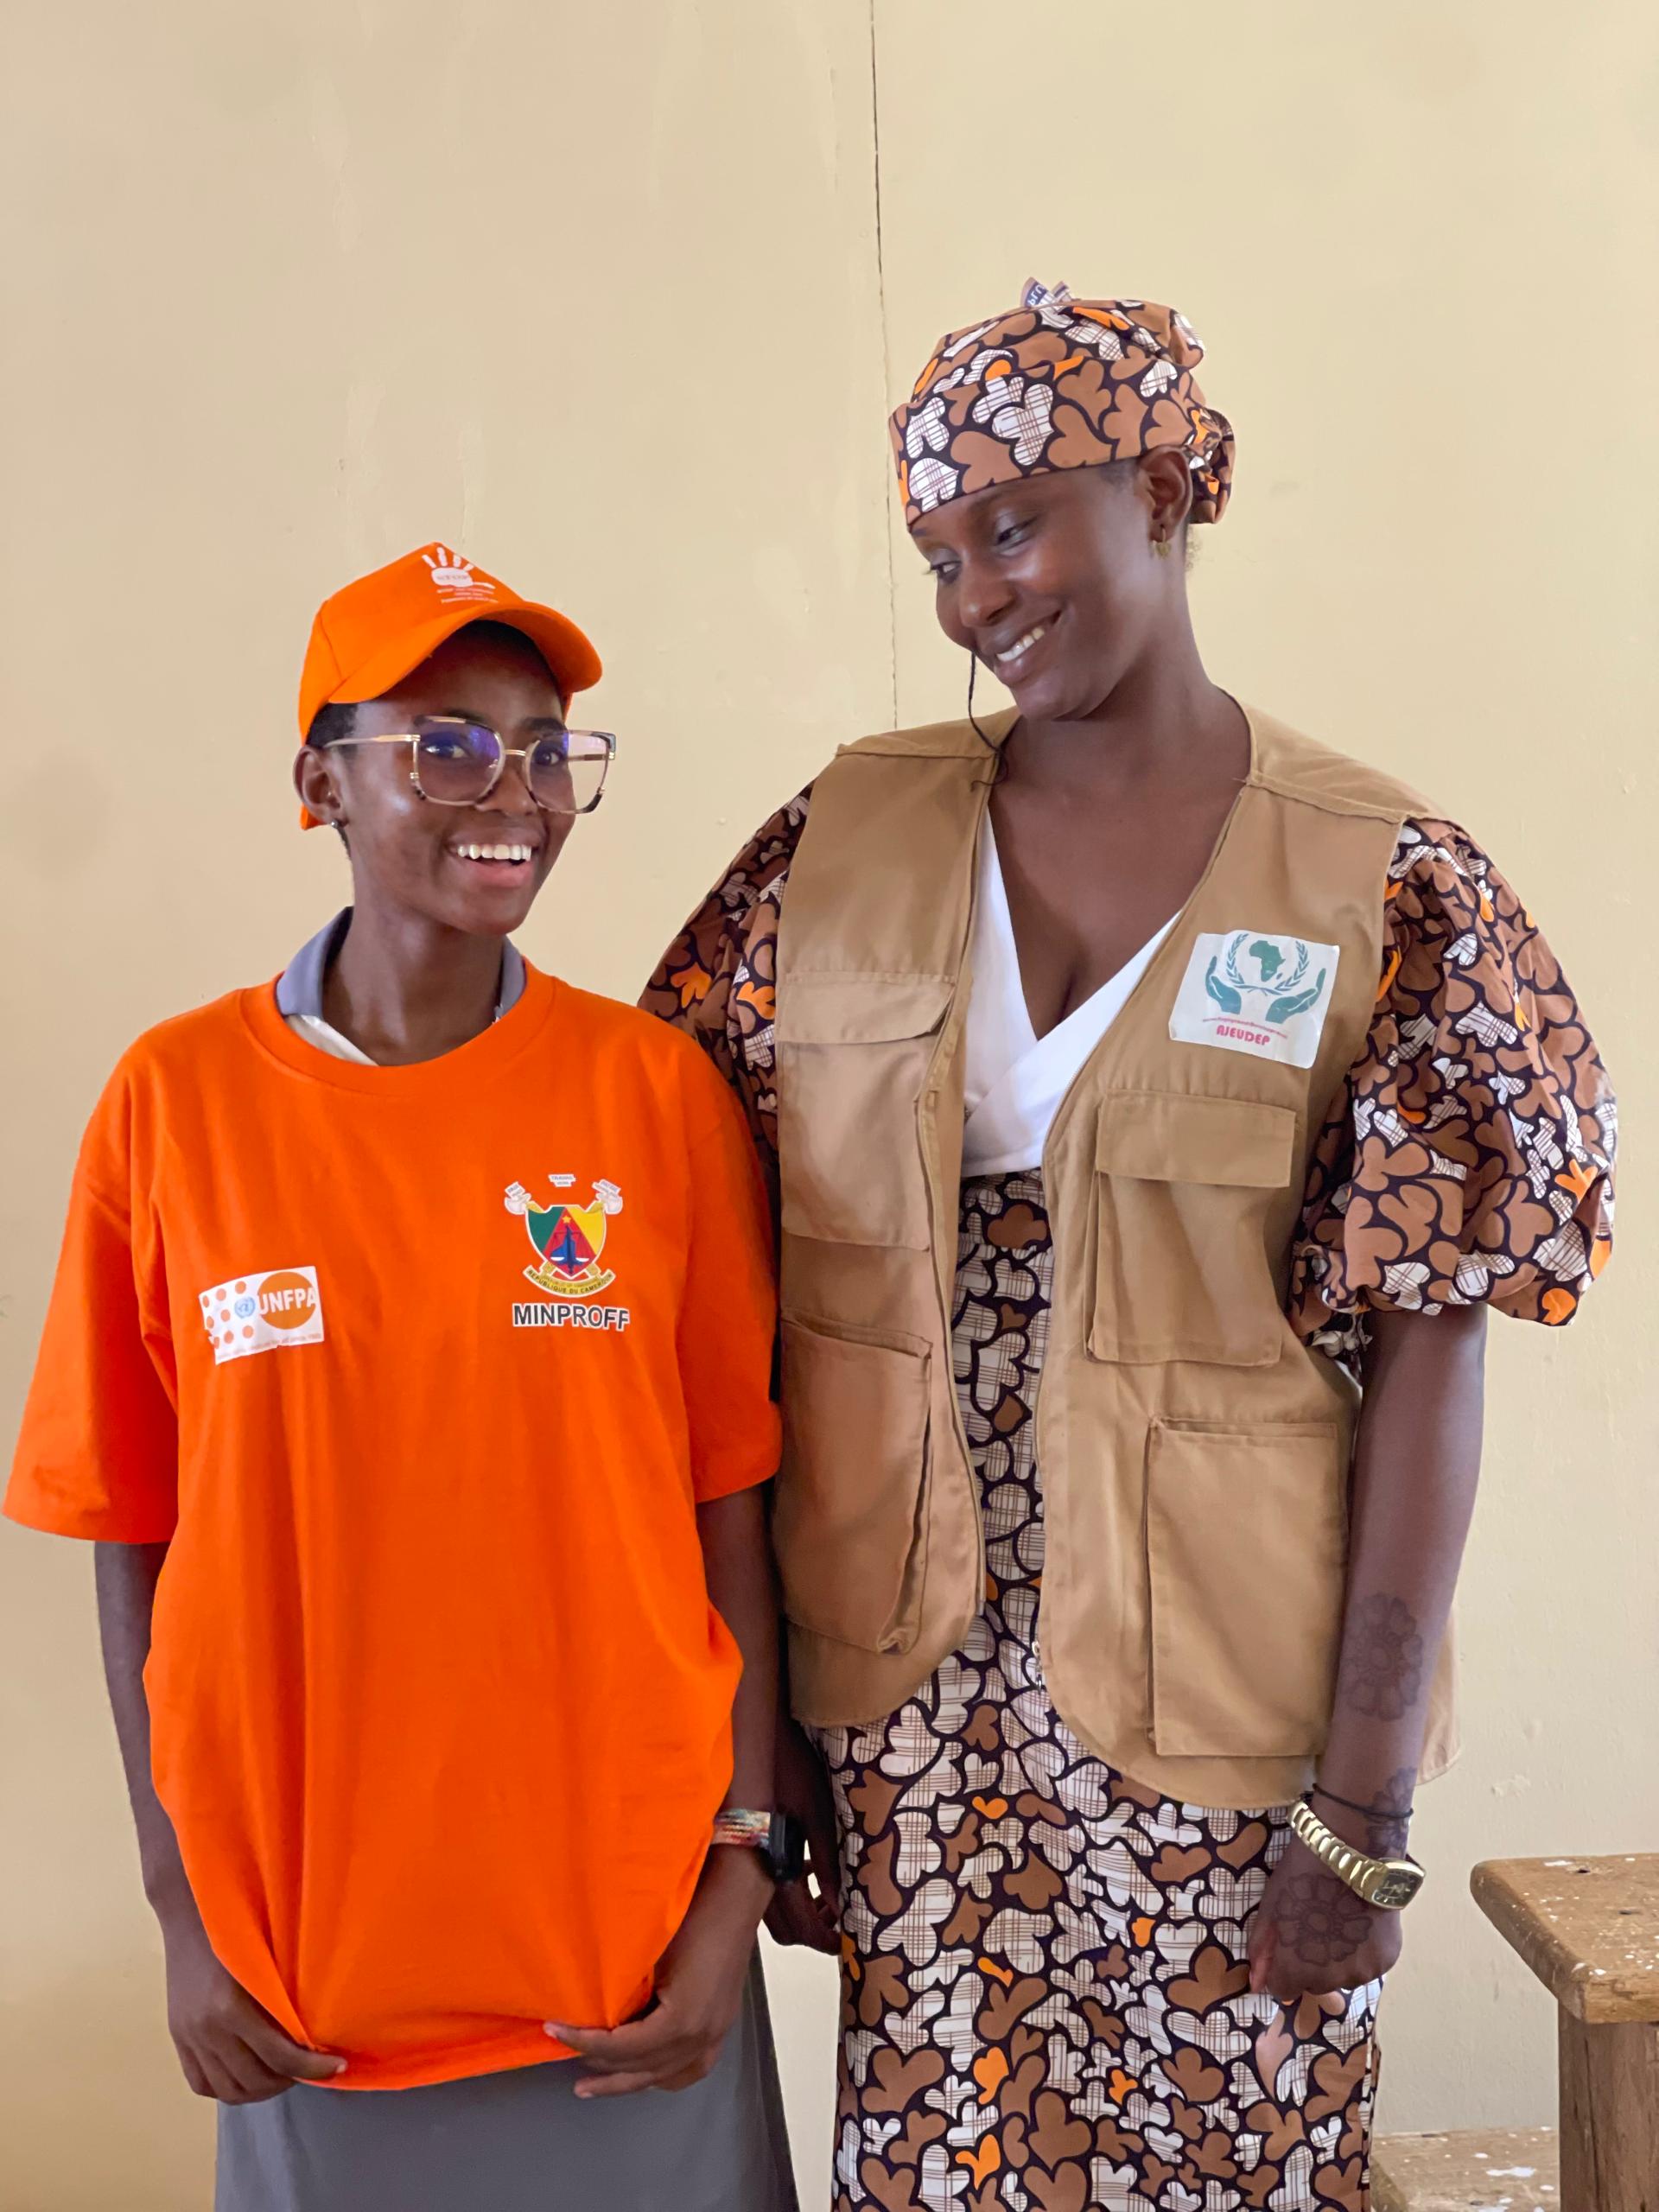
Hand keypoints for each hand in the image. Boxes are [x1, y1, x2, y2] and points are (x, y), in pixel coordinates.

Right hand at [161, 1906, 344, 2103]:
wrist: (190, 1915)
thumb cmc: (241, 1927)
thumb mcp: (268, 1961)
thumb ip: (285, 2000)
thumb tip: (318, 2034)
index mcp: (232, 2009)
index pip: (280, 2058)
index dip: (312, 2069)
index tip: (337, 2066)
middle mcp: (208, 2031)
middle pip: (255, 2081)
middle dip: (289, 2081)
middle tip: (310, 2068)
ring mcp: (189, 2038)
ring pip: (228, 2090)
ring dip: (261, 2090)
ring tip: (283, 2074)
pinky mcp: (178, 2039)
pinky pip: (202, 2084)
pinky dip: (229, 2088)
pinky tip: (250, 2075)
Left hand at [547, 1847, 770, 2096]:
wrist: (737, 1895)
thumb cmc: (694, 1914)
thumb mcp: (651, 1952)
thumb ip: (624, 1988)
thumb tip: (589, 2005)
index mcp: (681, 2021)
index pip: (622, 2047)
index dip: (584, 2042)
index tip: (554, 2029)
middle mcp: (699, 2037)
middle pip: (642, 2067)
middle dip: (600, 2064)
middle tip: (565, 2051)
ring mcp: (714, 2034)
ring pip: (665, 2076)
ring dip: (627, 2080)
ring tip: (593, 2085)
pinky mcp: (721, 2026)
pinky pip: (691, 2068)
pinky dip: (663, 2076)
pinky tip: (645, 2076)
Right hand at [765, 1719, 839, 1955]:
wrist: (757, 1735)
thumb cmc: (790, 1765)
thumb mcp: (818, 1810)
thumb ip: (826, 1860)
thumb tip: (840, 1902)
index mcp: (776, 1867)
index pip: (802, 1928)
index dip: (828, 1941)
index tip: (851, 1941)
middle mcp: (756, 1875)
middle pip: (787, 1932)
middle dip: (817, 1933)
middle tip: (846, 1919)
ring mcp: (747, 1865)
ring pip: (776, 1915)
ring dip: (804, 1914)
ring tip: (832, 1897)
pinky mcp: (745, 1852)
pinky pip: (768, 1890)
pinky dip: (791, 1893)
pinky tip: (808, 1868)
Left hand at [1247, 1835, 1402, 2001]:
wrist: (1354, 1850)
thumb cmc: (1303, 1873)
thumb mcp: (1272, 1905)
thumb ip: (1262, 1948)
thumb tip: (1256, 1985)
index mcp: (1297, 1967)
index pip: (1283, 1989)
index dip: (1283, 1968)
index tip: (1289, 1946)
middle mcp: (1332, 1978)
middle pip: (1315, 1984)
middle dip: (1311, 1964)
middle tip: (1316, 1926)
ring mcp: (1363, 1971)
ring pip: (1344, 1977)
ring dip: (1340, 1961)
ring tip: (1340, 1922)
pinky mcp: (1387, 1959)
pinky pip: (1370, 1966)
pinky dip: (1364, 1952)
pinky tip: (1361, 1922)